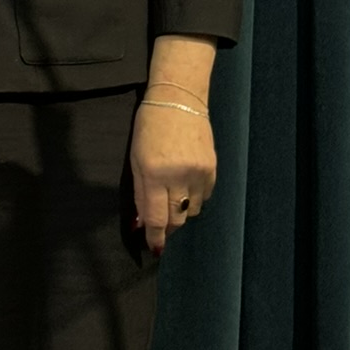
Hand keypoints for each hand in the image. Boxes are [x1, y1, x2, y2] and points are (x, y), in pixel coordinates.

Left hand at [130, 99, 216, 255]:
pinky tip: (186, 187)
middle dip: (168, 227)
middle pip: (177, 218)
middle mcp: (179, 176)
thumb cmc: (149, 129)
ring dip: (181, 212)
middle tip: (160, 226)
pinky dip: (194, 199)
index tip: (155, 249)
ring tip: (172, 200)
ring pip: (192, 210)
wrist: (179, 101)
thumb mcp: (136, 160)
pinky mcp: (213, 168)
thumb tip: (143, 223)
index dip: (156, 237)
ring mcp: (199, 173)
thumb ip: (141, 194)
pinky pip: (205, 196)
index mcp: (155, 174)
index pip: (157, 218)